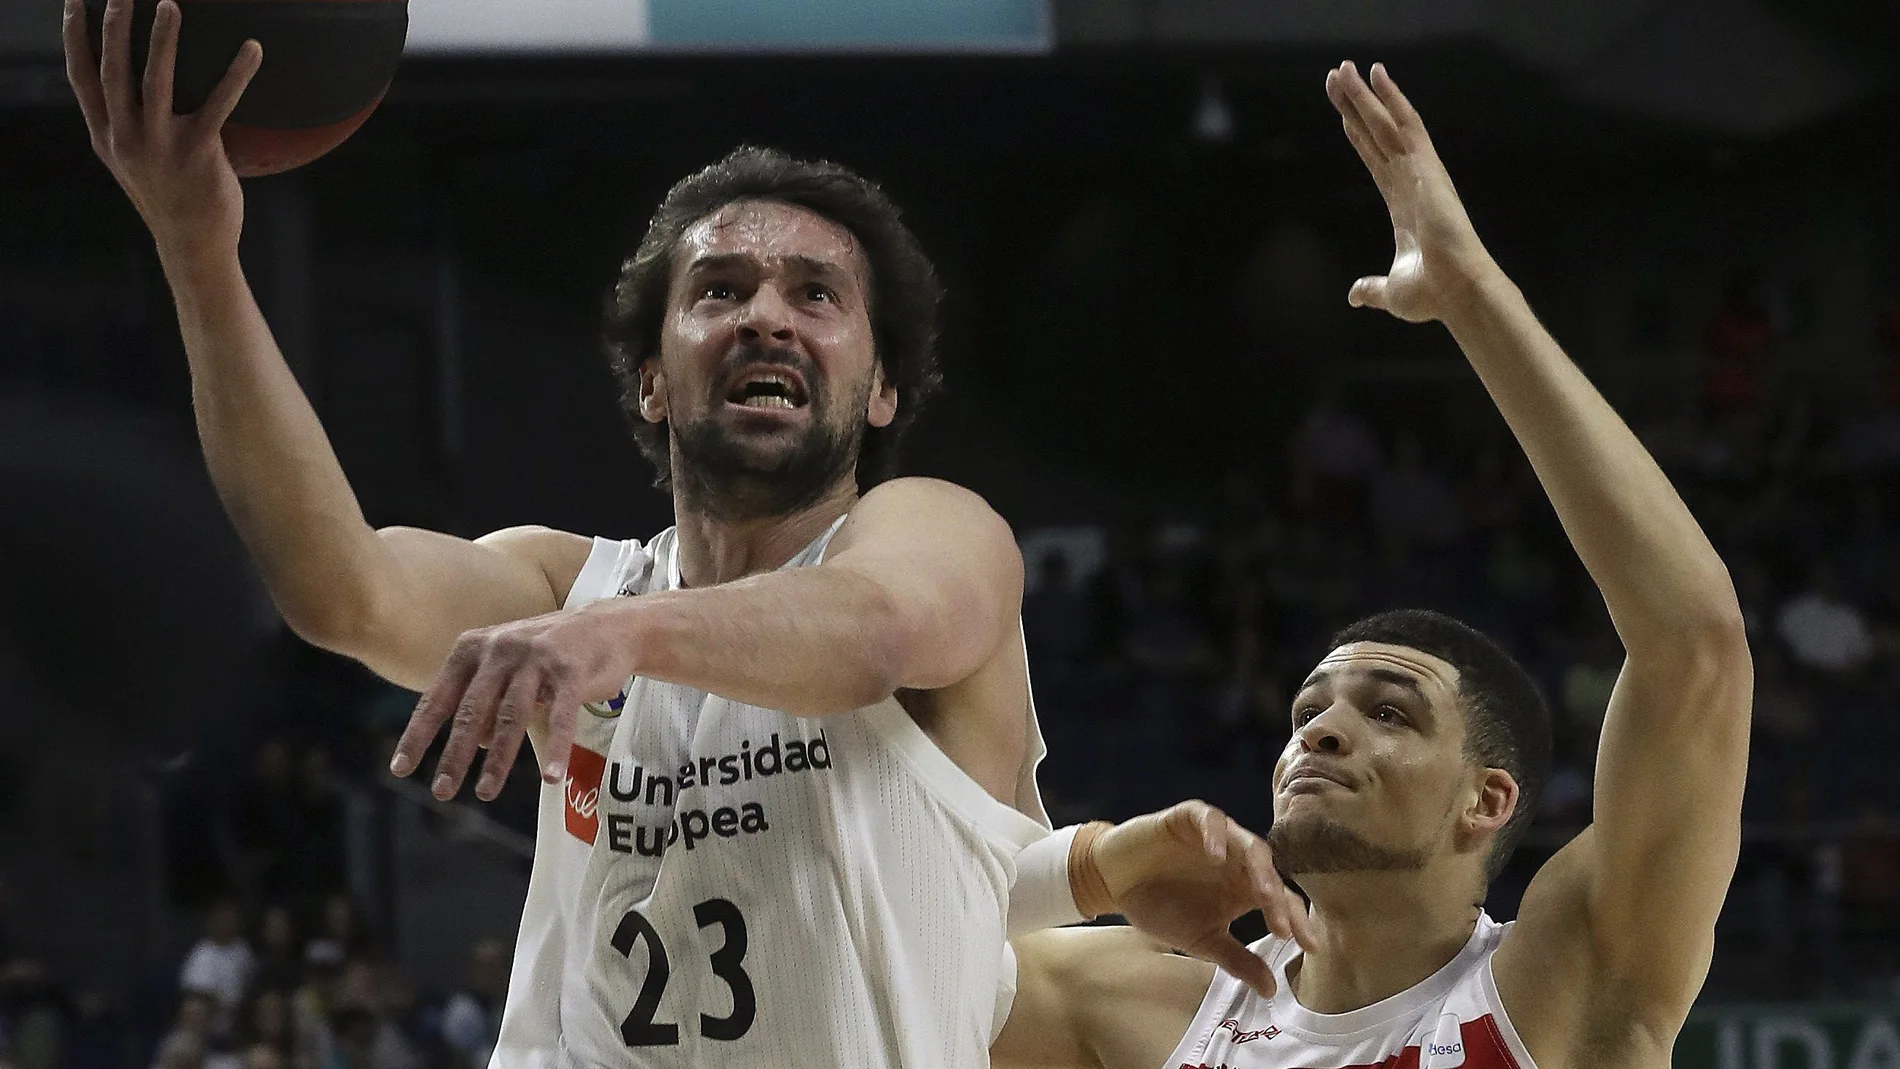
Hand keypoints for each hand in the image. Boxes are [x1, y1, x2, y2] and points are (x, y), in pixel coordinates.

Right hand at [65, 0, 259, 265]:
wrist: (193, 244)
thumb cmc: (169, 196)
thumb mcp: (132, 161)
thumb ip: (125, 125)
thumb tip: (132, 84)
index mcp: (106, 136)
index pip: (82, 78)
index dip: (75, 38)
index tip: (75, 2)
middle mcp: (126, 138)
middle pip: (114, 71)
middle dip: (114, 27)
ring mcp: (159, 146)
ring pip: (155, 81)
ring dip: (162, 40)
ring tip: (170, 4)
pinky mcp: (198, 153)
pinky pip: (219, 104)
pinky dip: (236, 73)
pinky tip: (252, 48)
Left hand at [390, 603, 634, 800]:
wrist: (607, 625)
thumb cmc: (548, 653)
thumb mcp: (505, 668)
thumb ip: (483, 701)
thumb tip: (468, 745)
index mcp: (474, 648)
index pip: (439, 698)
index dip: (419, 735)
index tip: (401, 769)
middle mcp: (501, 649)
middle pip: (472, 711)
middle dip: (454, 754)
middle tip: (442, 790)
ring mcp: (538, 658)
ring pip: (512, 716)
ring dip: (498, 758)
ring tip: (486, 792)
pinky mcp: (573, 671)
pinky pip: (561, 716)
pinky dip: (556, 748)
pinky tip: (550, 777)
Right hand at [1092, 800, 1314, 997]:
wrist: (1116, 882)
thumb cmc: (1161, 907)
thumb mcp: (1201, 939)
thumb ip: (1235, 959)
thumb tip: (1270, 990)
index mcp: (1244, 887)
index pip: (1280, 900)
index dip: (1296, 921)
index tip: (1309, 947)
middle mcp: (1237, 860)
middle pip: (1269, 873)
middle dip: (1278, 900)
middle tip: (1281, 926)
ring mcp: (1216, 837)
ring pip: (1247, 844)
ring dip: (1257, 868)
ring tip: (1261, 893)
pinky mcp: (1189, 818)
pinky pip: (1208, 819)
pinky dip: (1215, 835)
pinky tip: (1215, 855)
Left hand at [1326, 61, 1497, 323]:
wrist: (1458, 292)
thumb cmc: (1434, 294)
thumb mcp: (1392, 291)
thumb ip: (1373, 287)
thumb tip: (1356, 294)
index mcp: (1403, 206)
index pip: (1375, 160)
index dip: (1358, 135)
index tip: (1342, 114)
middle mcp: (1411, 182)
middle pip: (1377, 134)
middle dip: (1355, 106)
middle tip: (1335, 77)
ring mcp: (1420, 172)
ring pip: (1387, 123)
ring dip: (1365, 95)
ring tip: (1343, 69)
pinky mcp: (1428, 168)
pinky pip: (1407, 125)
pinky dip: (1392, 99)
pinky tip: (1377, 76)